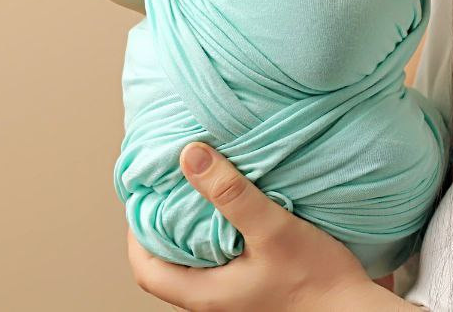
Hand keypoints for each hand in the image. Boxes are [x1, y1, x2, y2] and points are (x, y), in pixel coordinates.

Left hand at [126, 143, 416, 310]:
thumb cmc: (316, 281)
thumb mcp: (272, 228)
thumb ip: (231, 193)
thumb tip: (190, 155)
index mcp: (206, 296)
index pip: (145, 269)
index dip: (136, 234)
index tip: (144, 199)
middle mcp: (214, 305)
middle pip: (168, 270)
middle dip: (162, 231)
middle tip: (170, 192)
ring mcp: (236, 304)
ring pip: (196, 270)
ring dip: (192, 236)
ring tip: (199, 199)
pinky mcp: (256, 297)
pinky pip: (222, 271)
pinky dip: (218, 244)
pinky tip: (237, 221)